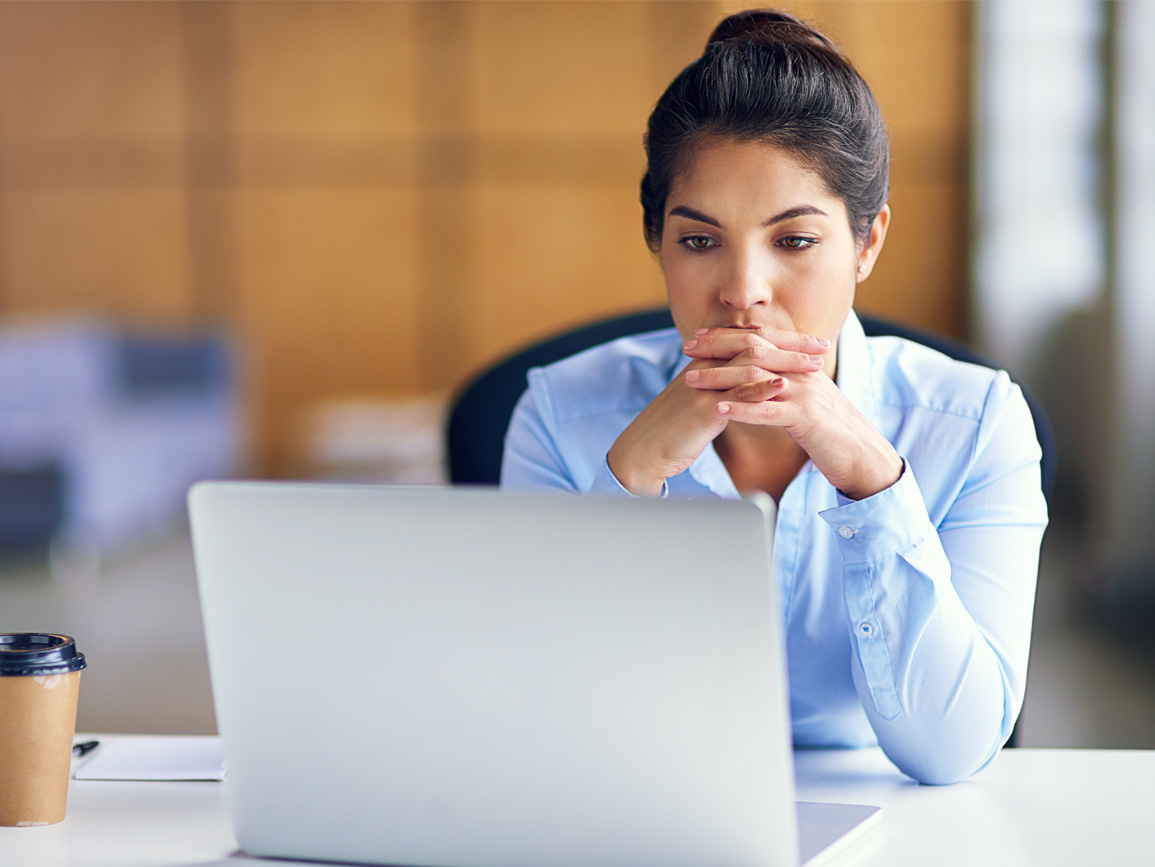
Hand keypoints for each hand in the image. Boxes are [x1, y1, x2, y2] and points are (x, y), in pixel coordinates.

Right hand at [607, 327, 828, 494]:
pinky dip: (761, 388)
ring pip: (749, 363)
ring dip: (785, 362)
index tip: (812, 342)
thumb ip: (722, 390)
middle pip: (754, 344)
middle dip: (792, 343)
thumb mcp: (699, 404)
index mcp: (706, 364)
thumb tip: (748, 385)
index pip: (750, 341)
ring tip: (815, 364)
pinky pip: (735, 394)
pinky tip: (784, 385)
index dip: (783, 339)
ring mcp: (702, 386)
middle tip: (823, 345)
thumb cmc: (672, 433)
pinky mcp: (700, 408)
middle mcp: (705, 368)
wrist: (642, 453)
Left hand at [682, 327, 902, 498]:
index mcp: (800, 366)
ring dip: (721, 377)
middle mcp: (802, 373)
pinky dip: (742, 409)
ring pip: (757, 377)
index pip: (760, 341)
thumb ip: (783, 387)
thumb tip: (757, 381)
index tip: (698, 338)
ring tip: (691, 380)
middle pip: (755, 350)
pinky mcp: (807, 419)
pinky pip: (770, 411)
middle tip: (686, 349)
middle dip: (717, 348)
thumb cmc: (831, 433)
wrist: (864, 457)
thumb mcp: (806, 402)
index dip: (727, 337)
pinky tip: (719, 409)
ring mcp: (805, 394)